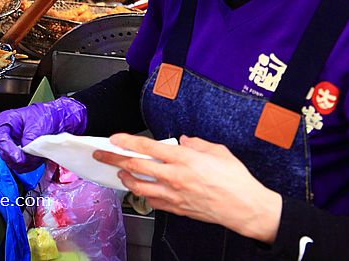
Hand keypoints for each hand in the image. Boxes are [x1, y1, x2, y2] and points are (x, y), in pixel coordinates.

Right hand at [0, 97, 87, 172]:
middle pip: (5, 152)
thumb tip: (24, 152)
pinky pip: (20, 164)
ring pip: (12, 161)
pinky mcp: (21, 153)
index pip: (1, 139)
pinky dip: (29, 165)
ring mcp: (14, 145)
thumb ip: (28, 140)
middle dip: (19, 158)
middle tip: (31, 159)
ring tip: (37, 158)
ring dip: (25, 163)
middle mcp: (8, 134)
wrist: (59, 119)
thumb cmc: (47, 115)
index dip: (9, 150)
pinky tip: (38, 159)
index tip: (19, 158)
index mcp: (7, 121)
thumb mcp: (37, 125)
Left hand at [93, 133, 282, 243]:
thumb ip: (196, 143)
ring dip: (125, 178)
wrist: (246, 208)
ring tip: (119, 172)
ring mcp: (174, 194)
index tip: (114, 138)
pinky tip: (142, 189)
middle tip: (101, 154)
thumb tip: (183, 141)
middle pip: (135, 166)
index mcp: (184, 158)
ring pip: (139, 186)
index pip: (147, 147)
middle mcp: (175, 176)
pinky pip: (153, 201)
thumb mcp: (217, 151)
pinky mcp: (177, 208)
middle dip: (113, 159)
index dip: (126, 142)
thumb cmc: (236, 180)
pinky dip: (144, 194)